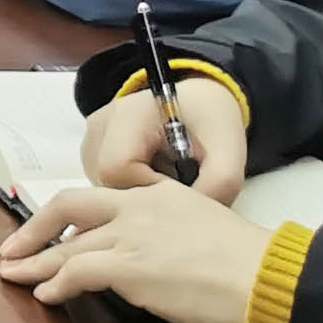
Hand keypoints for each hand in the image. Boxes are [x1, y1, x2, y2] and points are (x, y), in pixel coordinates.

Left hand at [0, 181, 274, 322]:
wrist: (265, 275)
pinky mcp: (128, 267)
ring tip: (14, 276)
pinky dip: (56, 284)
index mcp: (158, 194)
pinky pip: (77, 272)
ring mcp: (129, 236)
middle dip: (34, 228)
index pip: (101, 198)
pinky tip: (46, 295)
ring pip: (67, 245)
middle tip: (12, 249)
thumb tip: (154, 259)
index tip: (57, 230)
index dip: (72, 217)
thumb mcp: (204, 228)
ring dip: (36, 263)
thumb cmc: (248, 262)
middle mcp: (137, 208)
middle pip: (69, 208)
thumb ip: (171, 234)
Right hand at [81, 80, 251, 203]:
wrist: (200, 102)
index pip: (117, 169)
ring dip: (137, 194)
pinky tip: (155, 178)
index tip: (179, 188)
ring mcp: (93, 137)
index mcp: (128, 115)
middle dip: (144, 196)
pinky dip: (131, 189)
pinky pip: (105, 184)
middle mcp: (101, 124)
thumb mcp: (229, 153)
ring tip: (168, 180)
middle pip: (107, 182)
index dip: (148, 189)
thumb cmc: (211, 120)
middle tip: (177, 189)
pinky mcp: (93, 150)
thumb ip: (217, 186)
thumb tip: (191, 219)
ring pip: (104, 186)